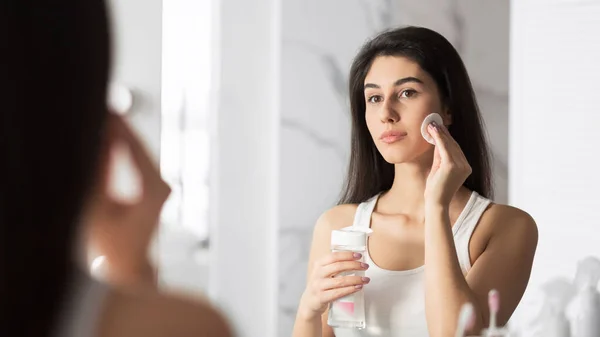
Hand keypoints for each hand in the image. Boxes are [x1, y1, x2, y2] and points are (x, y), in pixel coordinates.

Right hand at [84, 114, 170, 285]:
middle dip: (117, 127)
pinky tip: (105, 136)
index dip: (117, 127)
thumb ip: (98, 172)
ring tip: (99, 117)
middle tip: (100, 107)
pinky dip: (120, 148)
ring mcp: (160, 186)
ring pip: (136, 151)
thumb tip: (98, 143)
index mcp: (154, 190)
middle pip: (137, 145)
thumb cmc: (112, 247)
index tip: (104, 109)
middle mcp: (162, 185)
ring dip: (118, 135)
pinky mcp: (153, 187)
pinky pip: (135, 159)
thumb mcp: (96, 207)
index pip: (134, 147)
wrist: (125, 269)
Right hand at [298, 251, 369, 319]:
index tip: (359, 256)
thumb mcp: (323, 272)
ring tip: (365, 279)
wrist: (309, 302)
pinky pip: (338, 293)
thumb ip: (334, 265)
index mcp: (318, 264)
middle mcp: (317, 274)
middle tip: (365, 266)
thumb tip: (355, 259)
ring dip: (356, 279)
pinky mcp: (321, 298)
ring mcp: (319, 286)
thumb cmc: (321, 285)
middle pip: (338, 266)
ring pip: (340, 281)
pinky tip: (358, 287)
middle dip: (354, 265)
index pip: (334, 256)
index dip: (347, 255)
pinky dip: (350, 290)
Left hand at [424, 122, 471, 207]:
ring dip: (440, 133)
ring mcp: (460, 166)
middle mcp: (465, 166)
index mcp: (465, 167)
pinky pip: (444, 148)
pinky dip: (438, 138)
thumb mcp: (438, 169)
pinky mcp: (451, 166)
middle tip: (434, 122)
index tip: (440, 128)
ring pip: (449, 145)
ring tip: (432, 124)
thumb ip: (439, 156)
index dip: (447, 137)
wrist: (436, 203)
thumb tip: (437, 141)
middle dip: (443, 133)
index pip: (456, 149)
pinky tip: (433, 130)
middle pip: (453, 145)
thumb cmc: (435, 189)